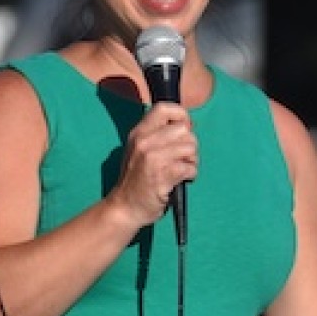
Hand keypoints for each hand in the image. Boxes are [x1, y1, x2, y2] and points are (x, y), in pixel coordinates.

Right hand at [108, 102, 196, 227]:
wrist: (124, 207)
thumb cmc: (136, 179)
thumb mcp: (139, 150)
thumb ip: (157, 135)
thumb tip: (187, 125)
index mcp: (139, 132)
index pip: (164, 108)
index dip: (181, 115)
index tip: (183, 129)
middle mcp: (145, 142)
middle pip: (184, 130)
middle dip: (190, 144)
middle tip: (182, 157)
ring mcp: (153, 158)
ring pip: (191, 147)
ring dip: (192, 160)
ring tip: (181, 169)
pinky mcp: (163, 175)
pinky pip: (190, 167)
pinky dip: (190, 175)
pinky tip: (180, 180)